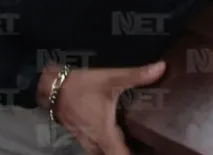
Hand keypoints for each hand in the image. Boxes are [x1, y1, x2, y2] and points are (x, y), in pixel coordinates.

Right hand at [39, 61, 165, 154]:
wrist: (50, 86)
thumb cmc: (81, 86)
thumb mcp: (110, 78)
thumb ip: (136, 75)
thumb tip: (162, 67)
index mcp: (103, 132)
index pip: (117, 154)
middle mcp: (92, 138)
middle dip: (121, 154)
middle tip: (140, 149)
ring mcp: (83, 136)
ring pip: (98, 151)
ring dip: (110, 150)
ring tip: (128, 146)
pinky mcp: (77, 131)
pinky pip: (92, 144)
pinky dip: (102, 145)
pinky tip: (111, 136)